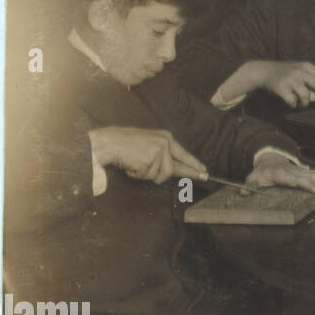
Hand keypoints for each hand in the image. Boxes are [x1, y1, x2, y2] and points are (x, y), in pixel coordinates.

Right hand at [88, 127, 207, 183]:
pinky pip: (147, 176)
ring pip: (160, 176)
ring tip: (137, 165)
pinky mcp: (149, 160)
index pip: (184, 154)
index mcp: (166, 138)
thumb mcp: (149, 144)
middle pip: (174, 169)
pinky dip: (137, 174)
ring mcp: (158, 152)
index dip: (194, 164)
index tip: (204, 170)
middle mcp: (165, 144)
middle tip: (205, 177)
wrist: (109, 142)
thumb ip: (162, 154)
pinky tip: (131, 165)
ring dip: (147, 175)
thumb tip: (174, 169)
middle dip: (187, 174)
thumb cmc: (126, 144)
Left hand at [245, 156, 314, 202]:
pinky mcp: (306, 172)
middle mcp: (294, 171)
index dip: (309, 185)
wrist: (269, 160)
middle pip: (311, 177)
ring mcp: (301, 170)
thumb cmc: (263, 173)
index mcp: (282, 174)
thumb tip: (242, 192)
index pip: (297, 179)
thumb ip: (249, 186)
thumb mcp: (253, 179)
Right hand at [258, 61, 314, 107]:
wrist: (265, 71)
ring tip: (302, 102)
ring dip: (306, 102)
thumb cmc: (287, 72)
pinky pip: (293, 101)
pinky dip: (294, 104)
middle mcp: (299, 71)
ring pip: (306, 96)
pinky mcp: (281, 88)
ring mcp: (290, 79)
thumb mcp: (301, 69)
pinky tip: (292, 103)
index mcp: (307, 66)